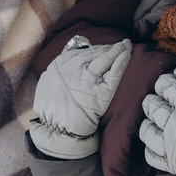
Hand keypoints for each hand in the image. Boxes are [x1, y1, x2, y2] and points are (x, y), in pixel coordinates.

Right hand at [28, 37, 132, 159]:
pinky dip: (123, 61)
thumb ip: (59, 65)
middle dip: (108, 48)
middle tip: (119, 45)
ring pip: (106, 58)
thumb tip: (72, 49)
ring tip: (126, 46)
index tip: (103, 47)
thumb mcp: (47, 80)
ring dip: (118, 49)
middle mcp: (75, 67)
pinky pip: (115, 72)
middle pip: (96, 52)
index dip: (95, 48)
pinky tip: (128, 54)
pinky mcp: (102, 92)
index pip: (83, 50)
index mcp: (61, 64)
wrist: (57, 130)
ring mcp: (89, 79)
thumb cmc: (51, 108)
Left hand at [138, 65, 175, 175]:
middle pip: (151, 107)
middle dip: (152, 101)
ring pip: (146, 131)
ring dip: (147, 123)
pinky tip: (155, 143)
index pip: (162, 86)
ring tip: (154, 122)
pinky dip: (150, 149)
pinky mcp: (175, 162)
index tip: (167, 86)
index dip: (163, 83)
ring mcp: (173, 143)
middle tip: (158, 102)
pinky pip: (151, 157)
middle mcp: (174, 121)